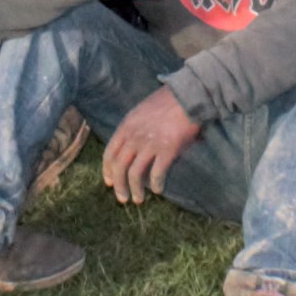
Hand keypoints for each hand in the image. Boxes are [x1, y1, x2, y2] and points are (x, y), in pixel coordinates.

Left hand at [100, 86, 202, 203]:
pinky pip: (156, 174)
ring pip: (135, 174)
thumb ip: (133, 128)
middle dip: (119, 185)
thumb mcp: (141, 111)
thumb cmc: (167, 101)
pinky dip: (155, 185)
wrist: (187, 96)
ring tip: (139, 199)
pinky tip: (158, 189)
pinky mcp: (167, 150)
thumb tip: (130, 147)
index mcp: (126, 126)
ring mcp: (149, 144)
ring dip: (135, 190)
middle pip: (119, 167)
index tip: (109, 182)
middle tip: (123, 198)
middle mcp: (134, 137)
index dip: (108, 170)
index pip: (109, 153)